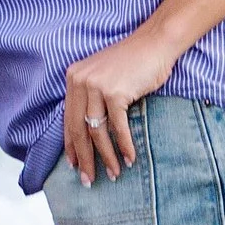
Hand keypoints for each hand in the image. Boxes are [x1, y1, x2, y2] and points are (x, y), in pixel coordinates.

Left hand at [64, 25, 174, 183]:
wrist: (156, 43)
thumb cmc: (134, 62)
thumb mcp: (104, 76)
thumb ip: (91, 98)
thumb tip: (88, 133)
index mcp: (74, 78)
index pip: (68, 119)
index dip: (71, 146)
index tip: (74, 166)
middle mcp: (81, 81)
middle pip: (79, 129)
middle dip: (84, 159)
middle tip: (89, 181)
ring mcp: (96, 86)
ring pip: (97, 132)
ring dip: (106, 157)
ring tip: (114, 175)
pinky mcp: (115, 92)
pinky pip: (118, 127)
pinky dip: (124, 146)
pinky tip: (130, 159)